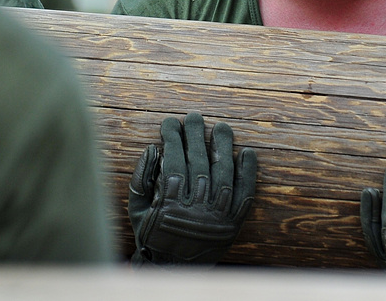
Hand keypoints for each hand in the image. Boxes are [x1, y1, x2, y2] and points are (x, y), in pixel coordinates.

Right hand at [127, 112, 257, 265]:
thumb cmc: (151, 234)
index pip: (173, 161)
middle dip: (195, 135)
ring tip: (221, 127)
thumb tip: (152, 147)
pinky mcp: (233, 223)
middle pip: (199, 163)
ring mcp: (217, 216)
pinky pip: (244, 194)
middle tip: (194, 116)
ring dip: (223, 147)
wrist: (172, 270)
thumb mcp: (137, 210)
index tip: (170, 121)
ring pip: (224, 174)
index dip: (172, 138)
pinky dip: (248, 172)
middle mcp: (195, 209)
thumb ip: (141, 178)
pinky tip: (247, 152)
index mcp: (169, 205)